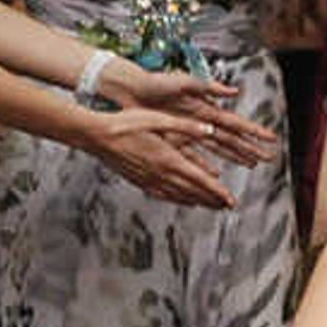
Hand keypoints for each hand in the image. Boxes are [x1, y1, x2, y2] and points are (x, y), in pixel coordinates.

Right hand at [86, 105, 238, 209]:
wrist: (95, 135)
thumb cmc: (124, 124)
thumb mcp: (159, 119)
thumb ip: (187, 127)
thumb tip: (210, 130)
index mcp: (168, 159)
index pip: (200, 180)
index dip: (218, 192)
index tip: (231, 201)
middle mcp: (160, 174)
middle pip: (192, 192)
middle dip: (212, 200)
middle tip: (227, 206)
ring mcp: (148, 179)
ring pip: (178, 196)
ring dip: (197, 202)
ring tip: (211, 206)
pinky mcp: (138, 180)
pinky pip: (161, 195)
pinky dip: (176, 200)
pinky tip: (182, 201)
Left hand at [103, 63, 279, 165]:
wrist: (129, 90)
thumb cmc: (155, 83)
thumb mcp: (183, 83)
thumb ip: (207, 87)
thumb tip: (233, 92)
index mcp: (205, 108)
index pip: (235, 123)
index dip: (253, 131)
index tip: (271, 138)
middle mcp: (200, 121)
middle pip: (230, 138)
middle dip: (250, 148)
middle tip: (268, 158)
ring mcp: (188, 130)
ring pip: (216, 148)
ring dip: (234, 156)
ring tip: (250, 165)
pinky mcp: (173, 137)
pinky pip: (192, 155)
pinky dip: (204, 164)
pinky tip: (214, 173)